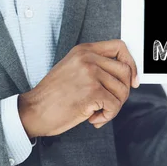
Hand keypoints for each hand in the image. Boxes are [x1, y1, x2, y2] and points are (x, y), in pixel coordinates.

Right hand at [17, 40, 138, 137]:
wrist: (33, 110)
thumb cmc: (53, 95)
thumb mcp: (72, 68)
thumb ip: (95, 65)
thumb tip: (126, 75)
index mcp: (84, 50)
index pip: (119, 47)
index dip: (131, 63)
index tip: (132, 80)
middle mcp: (88, 59)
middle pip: (125, 72)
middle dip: (122, 92)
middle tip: (109, 103)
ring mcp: (91, 74)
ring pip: (122, 91)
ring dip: (113, 107)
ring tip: (96, 112)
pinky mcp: (92, 92)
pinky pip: (115, 106)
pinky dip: (108, 116)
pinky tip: (93, 118)